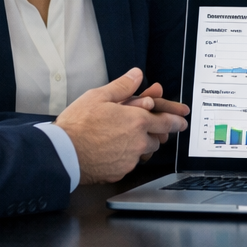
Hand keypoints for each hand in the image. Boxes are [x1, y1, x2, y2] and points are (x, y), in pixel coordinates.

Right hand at [54, 68, 188, 184]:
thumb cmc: (78, 125)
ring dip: (140, 144)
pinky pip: (130, 163)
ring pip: (143, 151)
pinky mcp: (120, 171)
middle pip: (157, 138)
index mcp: (137, 120)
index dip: (176, 120)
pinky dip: (126, 156)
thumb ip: (122, 86)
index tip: (182, 121)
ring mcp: (130, 159)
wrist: (63, 154)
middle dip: (153, 132)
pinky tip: (111, 149)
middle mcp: (138, 141)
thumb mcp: (98, 96)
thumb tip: (136, 75)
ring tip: (122, 136)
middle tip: (141, 126)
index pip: (166, 121)